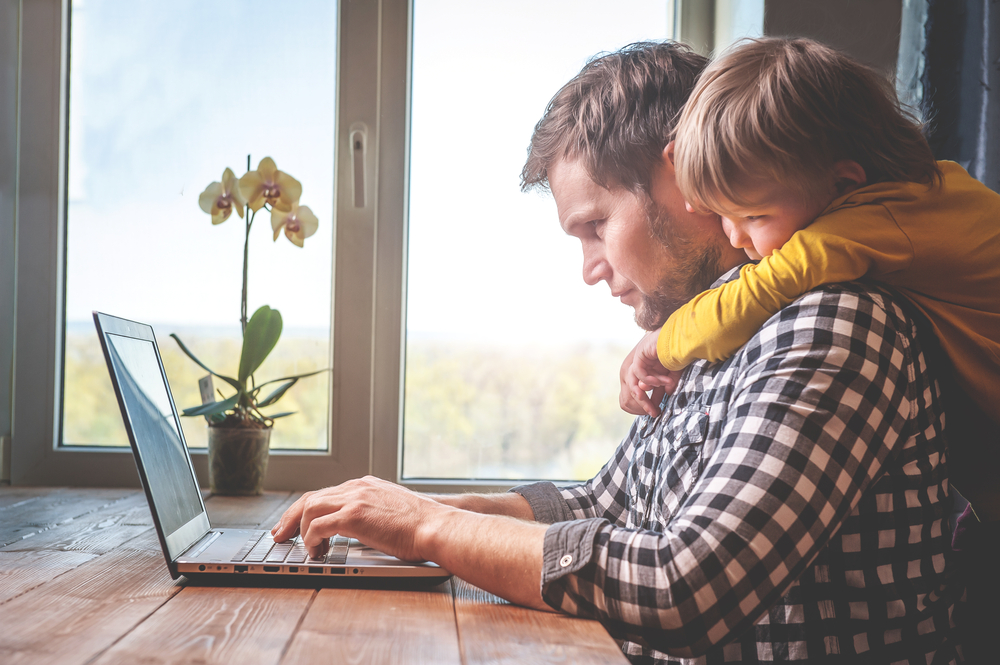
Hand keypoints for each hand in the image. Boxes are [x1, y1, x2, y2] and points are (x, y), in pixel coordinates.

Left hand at [270, 475, 448, 560]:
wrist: (437, 525)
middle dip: (291, 518)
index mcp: (365, 485)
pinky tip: (316, 552)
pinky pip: (318, 526)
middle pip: (310, 497)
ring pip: (309, 509)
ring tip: (306, 550)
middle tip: (279, 535)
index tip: (295, 524)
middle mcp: (357, 487)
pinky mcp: (354, 515)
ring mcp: (355, 498)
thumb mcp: (393, 510)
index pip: (325, 493)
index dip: (306, 510)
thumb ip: (373, 512)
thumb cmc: (422, 525)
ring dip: (302, 531)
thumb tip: (360, 530)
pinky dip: (312, 539)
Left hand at [619, 330, 681, 417]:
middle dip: (644, 402)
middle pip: (635, 388)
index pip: (645, 389)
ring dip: (643, 395)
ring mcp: (640, 359)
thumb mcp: (674, 373)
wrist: (682, 337)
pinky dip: (648, 380)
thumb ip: (668, 383)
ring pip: (633, 382)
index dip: (650, 401)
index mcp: (650, 370)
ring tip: (652, 404)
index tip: (657, 412)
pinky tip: (659, 383)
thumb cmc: (679, 353)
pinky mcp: (640, 354)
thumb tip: (666, 394)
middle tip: (654, 413)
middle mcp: (642, 365)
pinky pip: (639, 372)